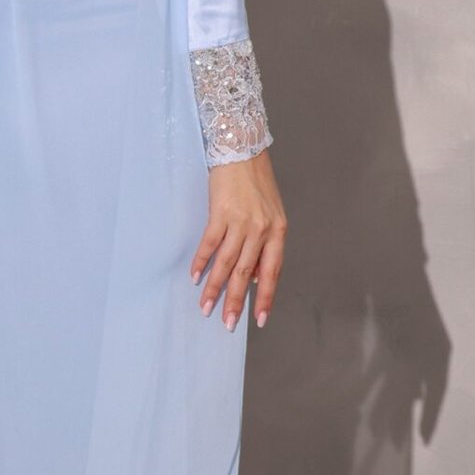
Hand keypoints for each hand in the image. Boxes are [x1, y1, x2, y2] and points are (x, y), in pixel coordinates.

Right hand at [191, 151, 286, 331]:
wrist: (242, 150)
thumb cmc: (257, 183)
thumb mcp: (271, 214)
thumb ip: (266, 244)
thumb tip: (254, 276)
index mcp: (278, 232)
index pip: (272, 272)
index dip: (264, 297)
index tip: (258, 319)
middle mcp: (261, 230)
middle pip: (246, 273)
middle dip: (235, 301)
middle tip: (226, 323)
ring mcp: (241, 222)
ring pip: (227, 263)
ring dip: (214, 288)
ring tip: (206, 307)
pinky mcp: (220, 213)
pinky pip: (210, 244)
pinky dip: (201, 262)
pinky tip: (196, 277)